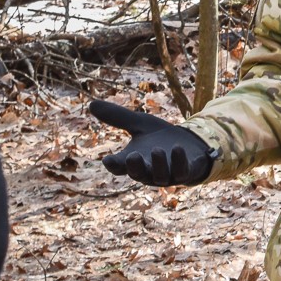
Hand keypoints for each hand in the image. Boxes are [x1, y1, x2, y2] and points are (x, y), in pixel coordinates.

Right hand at [90, 99, 215, 186]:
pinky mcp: (186, 172)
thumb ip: (117, 117)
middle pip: (138, 174)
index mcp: (134, 161)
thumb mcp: (140, 123)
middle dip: (135, 167)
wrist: (189, 144)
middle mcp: (148, 171)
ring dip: (158, 164)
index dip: (114, 165)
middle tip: (132, 156)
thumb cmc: (160, 137)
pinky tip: (178, 148)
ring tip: (157, 150)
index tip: (108, 160)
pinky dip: (179, 161)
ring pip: (160, 176)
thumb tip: (90, 105)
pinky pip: (182, 172)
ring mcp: (168, 174)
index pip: (119, 167)